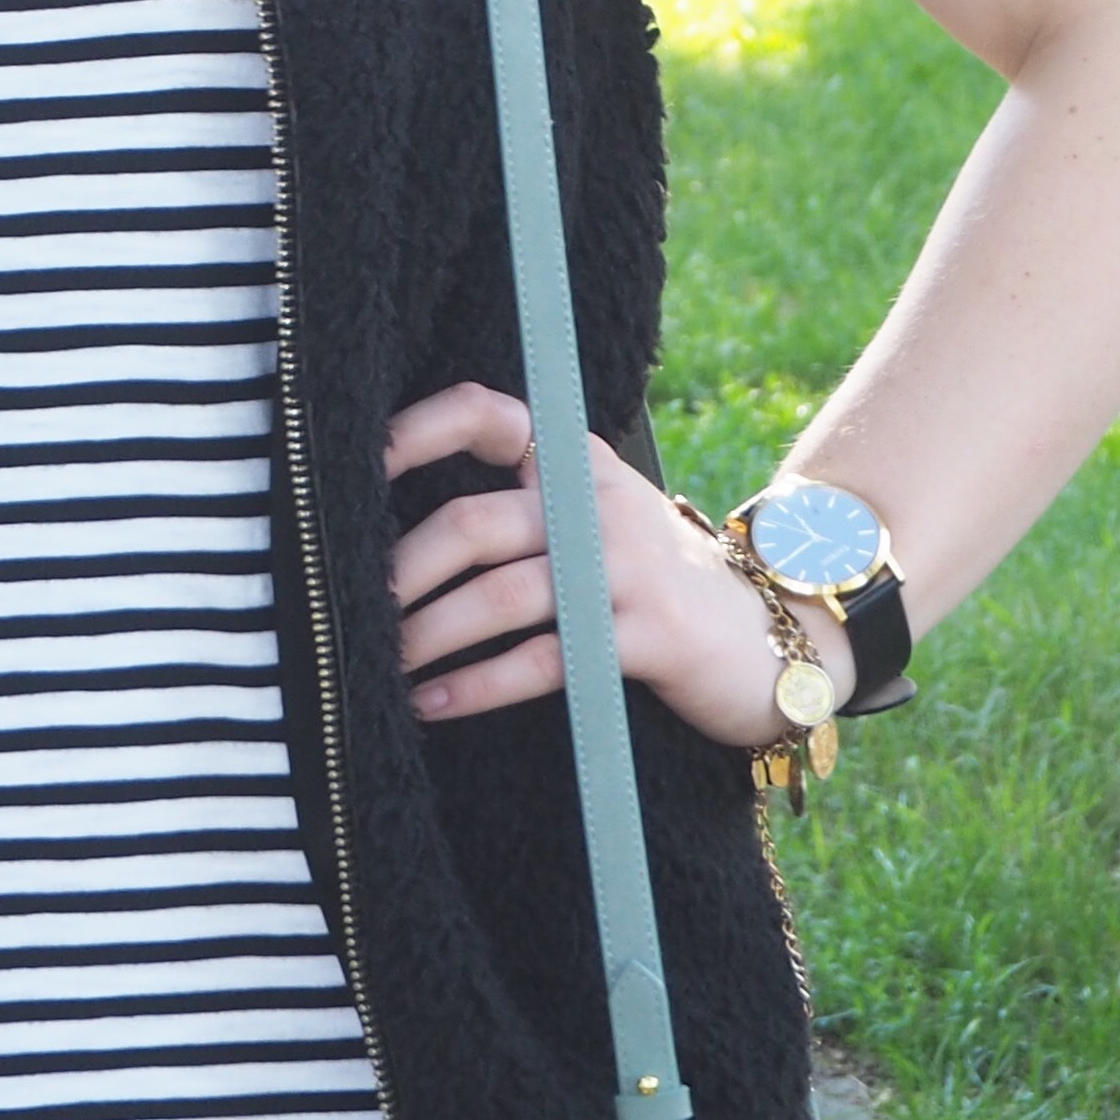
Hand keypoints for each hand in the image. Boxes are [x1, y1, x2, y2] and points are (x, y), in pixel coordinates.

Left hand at [381, 382, 852, 752]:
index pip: (484, 415)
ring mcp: (622, 567)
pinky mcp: (643, 636)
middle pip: (471, 523)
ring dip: (427, 636)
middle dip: (401, 573)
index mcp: (574, 458)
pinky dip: (477, 686)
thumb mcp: (594, 515)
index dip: (414, 432)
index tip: (356, 467)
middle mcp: (594, 501)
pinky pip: (542, 660)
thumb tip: (392, 527)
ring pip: (498, 597)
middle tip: (349, 612)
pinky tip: (431, 704)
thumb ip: (520, 504)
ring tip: (380, 664)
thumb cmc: (649, 578)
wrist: (770, 634)